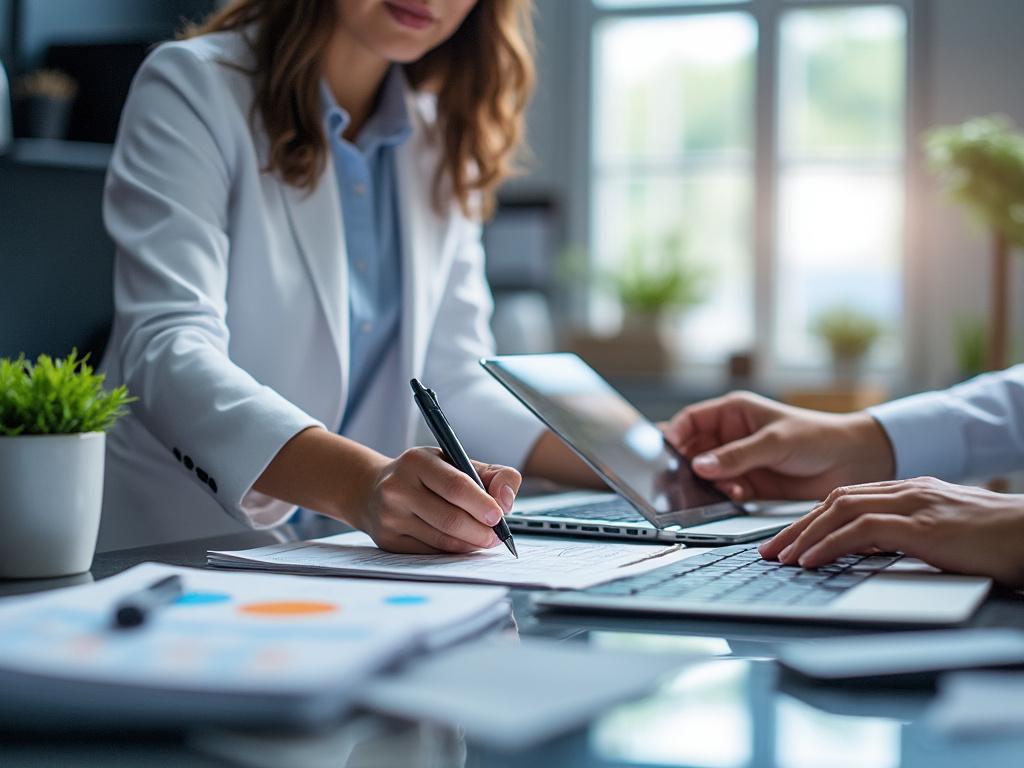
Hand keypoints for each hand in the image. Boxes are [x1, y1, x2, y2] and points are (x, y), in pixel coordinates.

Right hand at [353, 447, 521, 554]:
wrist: (374, 489)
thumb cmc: (426, 476)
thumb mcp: (457, 462)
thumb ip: (492, 475)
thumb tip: (506, 499)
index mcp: (417, 461)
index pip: (455, 485)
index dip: (481, 504)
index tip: (499, 515)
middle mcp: (397, 487)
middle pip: (450, 518)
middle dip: (481, 531)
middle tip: (498, 536)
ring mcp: (390, 516)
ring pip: (442, 540)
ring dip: (470, 544)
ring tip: (484, 540)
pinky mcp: (388, 540)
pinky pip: (431, 553)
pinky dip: (453, 552)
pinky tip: (461, 544)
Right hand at [663, 391, 894, 501]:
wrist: (853, 463)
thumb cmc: (818, 437)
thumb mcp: (774, 442)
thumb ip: (737, 456)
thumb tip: (700, 466)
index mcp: (732, 412)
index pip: (690, 421)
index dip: (674, 435)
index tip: (665, 453)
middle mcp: (730, 435)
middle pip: (692, 449)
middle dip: (686, 464)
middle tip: (680, 478)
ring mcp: (738, 461)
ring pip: (705, 473)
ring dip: (707, 482)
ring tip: (719, 487)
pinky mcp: (748, 483)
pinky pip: (723, 490)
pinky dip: (723, 495)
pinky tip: (736, 495)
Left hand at [758, 476, 1023, 586]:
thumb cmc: (995, 540)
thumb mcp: (941, 535)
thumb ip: (905, 535)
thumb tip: (868, 553)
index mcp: (908, 491)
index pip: (845, 498)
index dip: (811, 518)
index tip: (787, 540)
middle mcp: (905, 491)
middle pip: (833, 501)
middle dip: (796, 526)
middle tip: (768, 551)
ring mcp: (912, 505)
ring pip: (840, 511)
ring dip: (804, 536)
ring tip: (780, 559)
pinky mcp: (921, 525)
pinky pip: (862, 531)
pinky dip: (829, 545)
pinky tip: (810, 561)